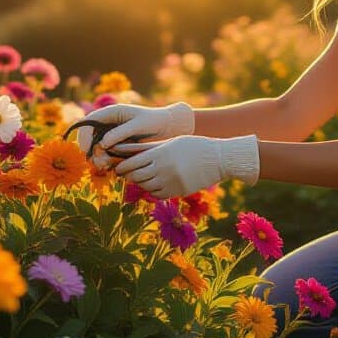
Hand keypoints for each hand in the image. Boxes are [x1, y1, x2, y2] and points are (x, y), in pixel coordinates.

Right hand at [74, 101, 194, 168]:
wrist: (168, 128)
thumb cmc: (155, 121)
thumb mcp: (138, 125)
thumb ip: (120, 132)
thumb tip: (102, 143)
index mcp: (111, 113)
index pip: (88, 122)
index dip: (84, 135)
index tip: (87, 149)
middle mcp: (107, 124)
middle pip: (89, 138)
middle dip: (91, 151)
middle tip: (100, 163)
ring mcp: (111, 135)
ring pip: (96, 148)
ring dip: (97, 158)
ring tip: (106, 166)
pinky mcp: (116, 146)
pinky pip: (105, 154)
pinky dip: (105, 161)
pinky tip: (110, 167)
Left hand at [113, 134, 259, 198]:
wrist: (219, 159)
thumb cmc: (195, 146)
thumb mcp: (172, 142)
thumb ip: (151, 148)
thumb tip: (128, 151)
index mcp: (160, 154)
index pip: (131, 163)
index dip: (122, 167)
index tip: (118, 167)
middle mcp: (163, 169)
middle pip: (135, 177)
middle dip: (128, 176)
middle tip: (125, 174)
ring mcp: (170, 182)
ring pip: (145, 187)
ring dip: (141, 183)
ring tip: (141, 177)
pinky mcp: (178, 192)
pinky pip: (158, 195)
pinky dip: (153, 190)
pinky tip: (155, 183)